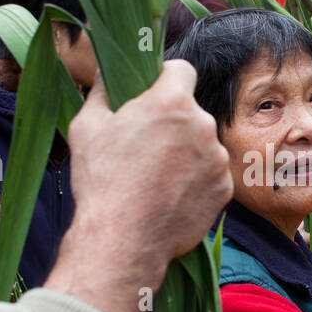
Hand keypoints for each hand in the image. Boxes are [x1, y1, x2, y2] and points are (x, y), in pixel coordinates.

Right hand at [46, 61, 232, 311]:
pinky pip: (210, 175)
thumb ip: (100, 91)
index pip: (182, 70)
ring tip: (155, 178)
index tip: (151, 94)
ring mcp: (217, 159)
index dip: (165, 79)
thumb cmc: (101, 181)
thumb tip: (105, 73)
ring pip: (201, 145)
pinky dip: (194, 181)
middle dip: (172, 123)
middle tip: (144, 146)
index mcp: (172, 101)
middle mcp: (203, 125)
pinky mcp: (224, 189)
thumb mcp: (86, 126)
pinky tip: (169, 197)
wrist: (124, 240)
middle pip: (190, 112)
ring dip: (184, 153)